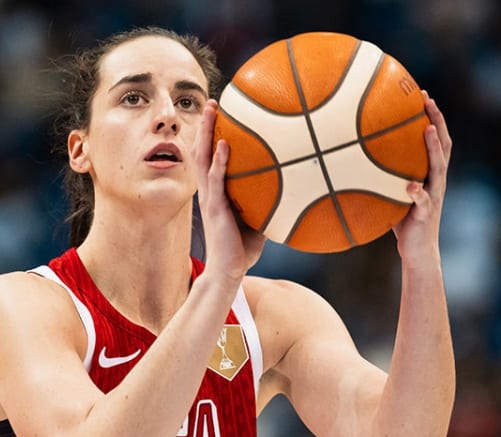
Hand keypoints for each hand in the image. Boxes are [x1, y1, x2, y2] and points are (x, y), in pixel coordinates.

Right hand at [193, 99, 265, 282]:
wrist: (229, 271)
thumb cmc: (244, 249)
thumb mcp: (260, 220)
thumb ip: (270, 203)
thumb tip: (297, 189)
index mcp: (216, 192)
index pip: (211, 158)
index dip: (212, 135)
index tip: (220, 114)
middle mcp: (209, 190)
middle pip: (203, 150)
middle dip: (207, 126)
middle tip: (213, 102)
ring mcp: (210, 197)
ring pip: (204, 158)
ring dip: (207, 133)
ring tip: (212, 111)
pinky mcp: (214, 208)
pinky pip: (216, 180)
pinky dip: (219, 161)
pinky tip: (225, 144)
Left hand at [393, 92, 451, 263]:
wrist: (418, 251)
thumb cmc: (402, 221)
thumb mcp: (390, 193)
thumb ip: (380, 177)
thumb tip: (350, 159)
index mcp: (430, 174)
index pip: (435, 139)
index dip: (431, 116)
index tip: (421, 95)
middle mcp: (436, 181)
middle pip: (442, 145)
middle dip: (436, 120)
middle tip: (427, 99)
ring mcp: (434, 196)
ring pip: (438, 167)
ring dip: (433, 147)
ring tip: (427, 129)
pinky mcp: (426, 214)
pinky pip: (423, 201)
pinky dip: (418, 192)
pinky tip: (411, 185)